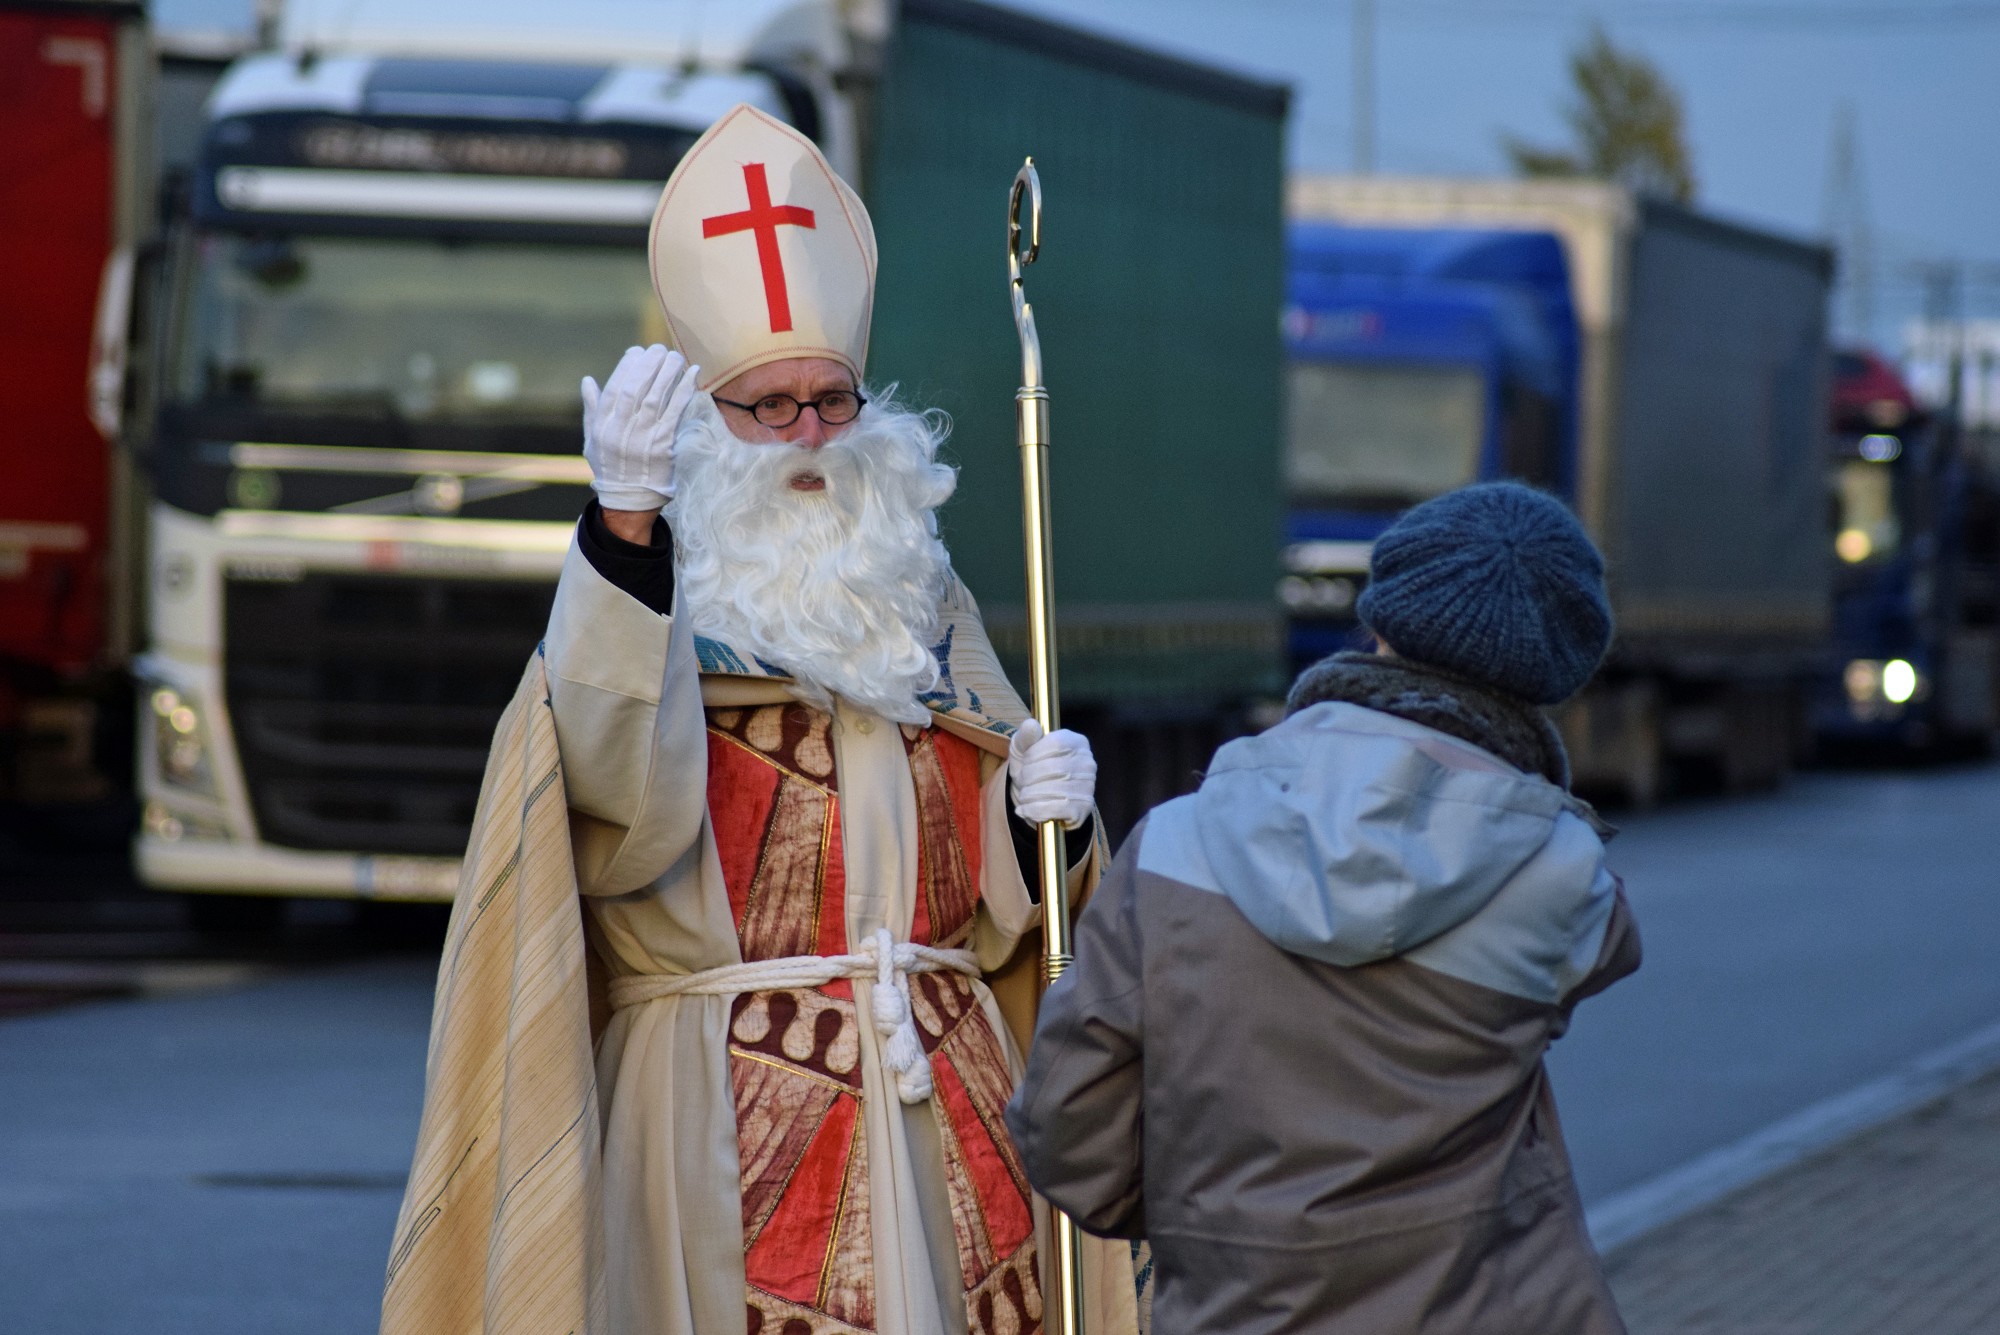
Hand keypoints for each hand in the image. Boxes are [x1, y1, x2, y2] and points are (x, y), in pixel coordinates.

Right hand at [581, 344, 699, 511]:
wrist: (629, 500)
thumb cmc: (611, 467)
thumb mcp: (593, 440)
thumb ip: (592, 409)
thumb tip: (588, 381)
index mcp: (603, 425)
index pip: (615, 386)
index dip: (627, 366)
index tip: (638, 351)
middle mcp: (621, 429)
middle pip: (636, 387)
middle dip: (648, 364)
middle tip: (659, 349)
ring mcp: (642, 436)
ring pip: (656, 395)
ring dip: (667, 372)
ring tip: (675, 356)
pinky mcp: (663, 444)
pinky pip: (675, 411)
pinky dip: (685, 390)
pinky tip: (692, 373)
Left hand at [1008, 718, 1096, 829]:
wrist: (1036, 798)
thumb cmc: (1031, 767)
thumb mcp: (1023, 748)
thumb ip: (1025, 736)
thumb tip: (1031, 724)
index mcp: (1076, 742)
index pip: (1056, 744)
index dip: (1034, 754)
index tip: (1024, 761)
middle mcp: (1087, 763)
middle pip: (1055, 768)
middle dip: (1030, 777)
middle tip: (1021, 781)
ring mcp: (1088, 787)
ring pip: (1055, 790)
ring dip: (1031, 795)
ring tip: (1023, 795)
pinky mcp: (1084, 808)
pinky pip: (1058, 809)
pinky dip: (1036, 810)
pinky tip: (1025, 809)